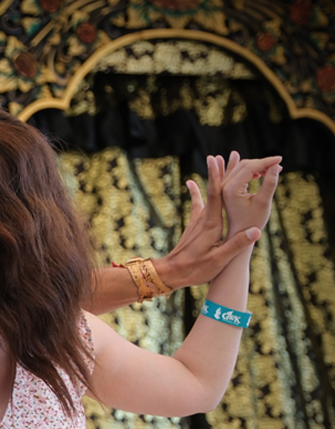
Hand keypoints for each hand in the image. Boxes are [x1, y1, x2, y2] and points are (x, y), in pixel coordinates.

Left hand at [157, 152, 280, 289]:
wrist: (171, 274)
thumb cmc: (194, 270)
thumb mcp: (218, 260)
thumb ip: (237, 245)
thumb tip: (256, 230)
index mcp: (211, 225)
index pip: (216, 196)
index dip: (217, 177)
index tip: (217, 160)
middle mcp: (204, 219)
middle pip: (214, 190)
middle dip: (221, 172)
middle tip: (227, 154)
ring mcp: (198, 221)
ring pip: (208, 195)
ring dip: (214, 178)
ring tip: (217, 160)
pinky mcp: (195, 226)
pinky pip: (198, 204)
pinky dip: (197, 192)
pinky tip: (191, 182)